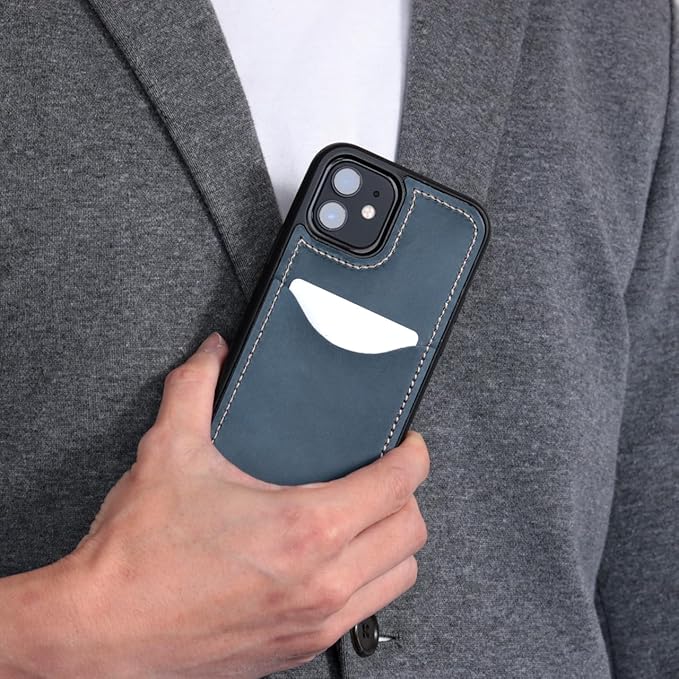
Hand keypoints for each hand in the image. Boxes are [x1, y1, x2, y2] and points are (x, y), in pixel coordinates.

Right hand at [9, 332, 429, 678]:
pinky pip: (368, 611)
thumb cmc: (137, 554)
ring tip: (369, 516)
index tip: (408, 444)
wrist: (101, 634)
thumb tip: (213, 353)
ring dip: (393, 541)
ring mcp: (316, 621)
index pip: (399, 484)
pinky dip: (369, 579)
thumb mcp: (168, 452)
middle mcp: (323, 581)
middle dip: (406, 494)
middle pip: (411, 531)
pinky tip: (339, 559)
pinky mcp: (301, 648)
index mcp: (305, 528)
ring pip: (400, 576)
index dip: (414, 455)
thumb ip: (195, 387)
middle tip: (383, 475)